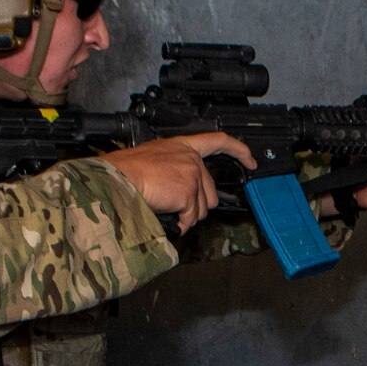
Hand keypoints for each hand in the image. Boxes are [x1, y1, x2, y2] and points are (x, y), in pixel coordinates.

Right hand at [101, 133, 257, 232]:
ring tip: (165, 208)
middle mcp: (191, 159)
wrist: (116, 178)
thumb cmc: (124, 171)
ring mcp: (192, 175)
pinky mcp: (188, 192)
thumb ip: (173, 168)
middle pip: (210, 191)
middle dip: (196, 205)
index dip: (238, 151)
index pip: (218, 141)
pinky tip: (168, 218)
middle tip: (175, 206)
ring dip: (186, 215)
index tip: (250, 161)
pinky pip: (191, 218)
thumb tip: (179, 190)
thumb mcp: (153, 159)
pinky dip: (180, 224)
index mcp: (182, 146)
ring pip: (202, 208)